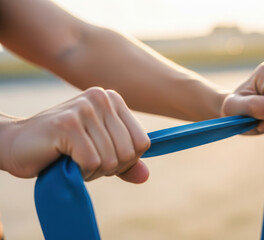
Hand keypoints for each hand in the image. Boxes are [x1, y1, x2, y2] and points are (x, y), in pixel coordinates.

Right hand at [0, 87, 149, 182]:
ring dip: (92, 170)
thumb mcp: (100, 151)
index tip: (103, 156)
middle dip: (109, 167)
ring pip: (111, 159)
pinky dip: (80, 171)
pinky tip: (64, 159)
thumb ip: (125, 163)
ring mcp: (84, 109)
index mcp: (112, 100)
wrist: (16, 144)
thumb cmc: (63, 148)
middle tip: (85, 159)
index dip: (126, 160)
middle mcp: (101, 98)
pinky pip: (92, 162)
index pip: (142, 142)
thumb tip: (145, 176)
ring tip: (73, 158)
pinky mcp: (68, 124)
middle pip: (129, 152)